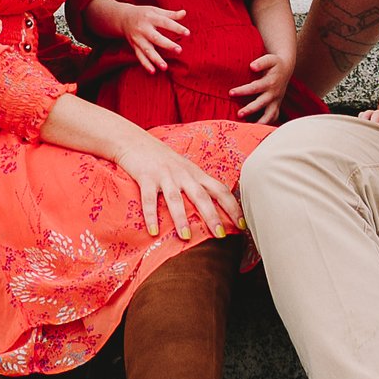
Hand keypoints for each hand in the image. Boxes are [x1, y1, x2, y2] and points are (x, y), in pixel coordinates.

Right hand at [103, 0, 190, 74]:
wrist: (123, 18)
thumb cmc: (144, 14)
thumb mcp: (155, 10)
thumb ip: (170, 14)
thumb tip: (185, 13)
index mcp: (150, 17)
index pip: (165, 22)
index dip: (177, 28)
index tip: (188, 33)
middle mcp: (143, 29)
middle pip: (156, 38)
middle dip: (167, 45)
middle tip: (179, 50)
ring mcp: (138, 39)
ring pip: (147, 50)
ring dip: (155, 59)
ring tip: (165, 67)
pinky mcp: (134, 46)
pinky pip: (140, 56)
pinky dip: (145, 64)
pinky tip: (153, 71)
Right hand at [114, 127, 241, 240]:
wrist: (136, 141)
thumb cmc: (163, 160)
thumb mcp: (185, 170)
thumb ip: (198, 186)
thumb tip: (215, 212)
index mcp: (196, 174)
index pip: (220, 190)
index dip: (232, 207)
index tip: (242, 225)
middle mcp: (183, 174)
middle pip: (201, 196)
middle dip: (212, 215)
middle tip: (220, 235)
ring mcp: (164, 176)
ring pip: (176, 198)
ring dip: (181, 218)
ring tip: (186, 237)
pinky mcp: (146, 177)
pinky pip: (149, 199)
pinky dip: (151, 216)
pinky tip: (153, 231)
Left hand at [231, 44, 293, 123]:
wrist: (286, 68)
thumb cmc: (275, 63)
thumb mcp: (270, 59)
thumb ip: (261, 62)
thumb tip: (252, 66)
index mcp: (270, 82)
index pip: (255, 87)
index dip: (243, 90)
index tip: (231, 92)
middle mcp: (273, 94)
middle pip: (261, 103)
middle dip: (250, 109)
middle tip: (238, 114)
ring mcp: (276, 101)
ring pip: (270, 115)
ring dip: (260, 122)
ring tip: (250, 128)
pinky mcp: (277, 105)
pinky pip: (273, 117)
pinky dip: (267, 124)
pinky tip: (257, 130)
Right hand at [357, 105, 378, 140]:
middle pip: (377, 113)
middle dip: (375, 119)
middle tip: (374, 125)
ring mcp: (376, 116)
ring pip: (368, 113)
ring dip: (365, 118)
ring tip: (364, 124)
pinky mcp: (369, 120)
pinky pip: (362, 117)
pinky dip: (360, 120)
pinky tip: (358, 125)